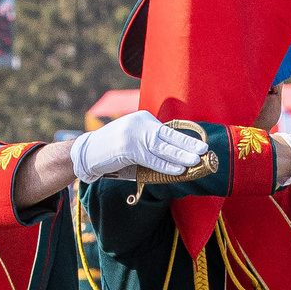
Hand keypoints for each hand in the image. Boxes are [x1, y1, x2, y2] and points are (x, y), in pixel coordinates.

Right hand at [72, 111, 206, 184]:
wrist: (86, 152)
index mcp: (144, 119)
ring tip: (195, 160)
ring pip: (162, 146)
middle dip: (188, 144)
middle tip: (204, 150)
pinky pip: (150, 158)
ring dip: (180, 155)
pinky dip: (165, 165)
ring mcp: (132, 134)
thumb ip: (152, 145)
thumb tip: (175, 156)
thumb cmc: (113, 151)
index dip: (186, 138)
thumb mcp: (134, 142)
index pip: (169, 130)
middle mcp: (140, 123)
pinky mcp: (126, 148)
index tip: (201, 144)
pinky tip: (178, 169)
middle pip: (168, 136)